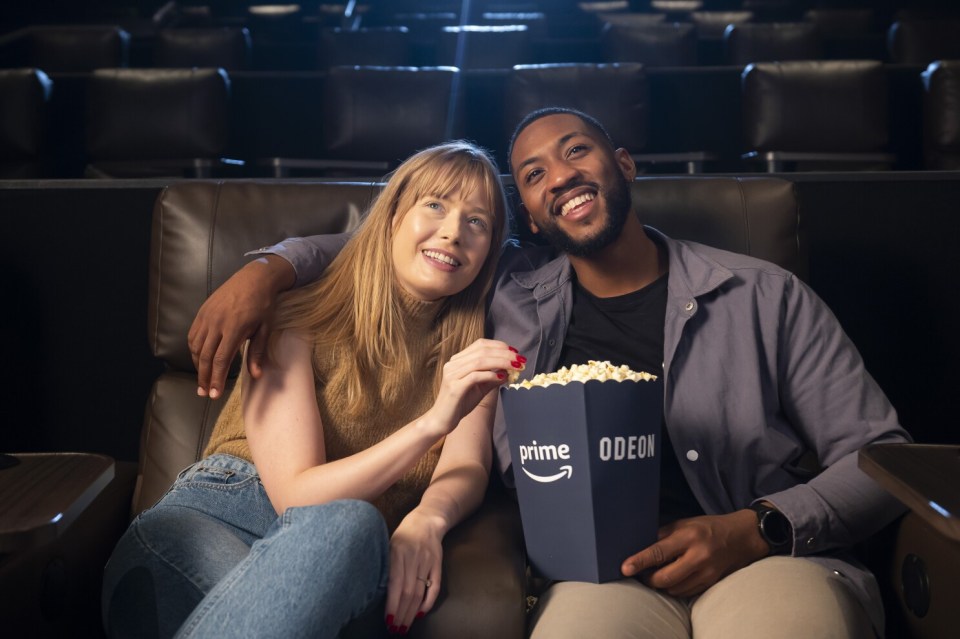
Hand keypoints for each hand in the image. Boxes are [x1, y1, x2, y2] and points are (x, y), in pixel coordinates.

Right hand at [187, 255, 294, 398]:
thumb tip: (256, 375)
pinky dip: (193, 350)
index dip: (217, 379)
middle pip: (205, 357)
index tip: (215, 394)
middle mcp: (216, 323)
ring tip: (202, 380)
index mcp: (234, 329)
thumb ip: (257, 352)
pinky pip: (192, 335)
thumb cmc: (263, 305)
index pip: (221, 360)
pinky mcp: (202, 312)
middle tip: (204, 394)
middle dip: (204, 378)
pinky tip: (198, 359)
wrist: (254, 278)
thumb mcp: (265, 329)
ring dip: (197, 366)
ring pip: (196, 347)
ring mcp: (207, 317)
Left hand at [385, 509, 444, 633]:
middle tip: (396, 628)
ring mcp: (427, 560)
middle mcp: (413, 556)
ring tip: (405, 625)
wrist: (428, 519)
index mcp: (397, 551)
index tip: (387, 620)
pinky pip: (435, 586)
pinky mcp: (438, 563)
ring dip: (412, 611)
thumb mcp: (389, 544)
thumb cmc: (403, 534)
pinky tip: (421, 613)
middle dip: (401, 613)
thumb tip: (380, 593)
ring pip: (420, 591)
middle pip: (408, 591)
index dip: (392, 604)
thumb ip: (387, 566)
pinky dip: (428, 602)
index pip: (395, 584)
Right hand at [424, 339, 523, 436]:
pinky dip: (490, 375)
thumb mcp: (480, 387)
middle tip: (520, 359)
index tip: (515, 351)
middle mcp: (453, 364)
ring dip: (501, 362)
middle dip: (504, 354)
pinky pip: (475, 376)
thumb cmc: (460, 403)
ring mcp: (452, 374)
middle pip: (482, 351)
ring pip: (480, 361)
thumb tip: (510, 370)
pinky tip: (502, 378)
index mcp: (458, 360)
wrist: (441, 421)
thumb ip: (493, 377)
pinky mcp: (454, 387)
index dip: (499, 345)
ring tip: (516, 367)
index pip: (480, 345)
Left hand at [620, 510, 768, 597]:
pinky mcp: (710, 583)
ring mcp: (706, 573)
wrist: (742, 537)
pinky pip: (685, 592)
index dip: (640, 561)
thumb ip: (663, 534)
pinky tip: (670, 578)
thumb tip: (640, 544)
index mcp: (689, 537)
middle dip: (648, 579)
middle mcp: (698, 556)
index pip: (659, 552)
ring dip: (660, 585)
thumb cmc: (708, 527)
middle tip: (639, 573)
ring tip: (654, 574)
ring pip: (673, 589)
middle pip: (664, 578)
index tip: (625, 568)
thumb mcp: (685, 523)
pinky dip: (673, 588)